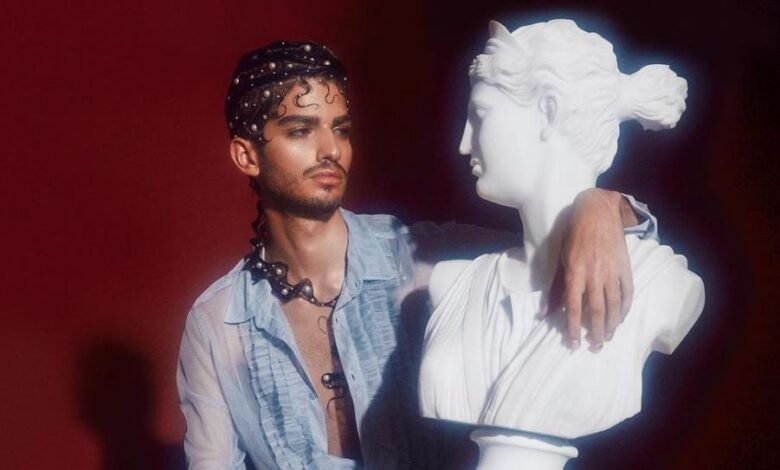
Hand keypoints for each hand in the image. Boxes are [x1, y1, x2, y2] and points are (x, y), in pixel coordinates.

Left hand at [553, 188, 634, 350]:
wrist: (597, 213)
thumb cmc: (574, 236)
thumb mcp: (560, 260)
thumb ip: (555, 288)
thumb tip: (545, 313)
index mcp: (575, 272)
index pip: (574, 307)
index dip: (573, 328)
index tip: (574, 344)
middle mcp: (594, 275)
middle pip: (596, 310)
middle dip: (594, 332)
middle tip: (594, 347)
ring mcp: (612, 271)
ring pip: (613, 305)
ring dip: (610, 325)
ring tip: (607, 338)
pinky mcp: (625, 267)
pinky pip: (627, 293)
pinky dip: (625, 308)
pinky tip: (620, 319)